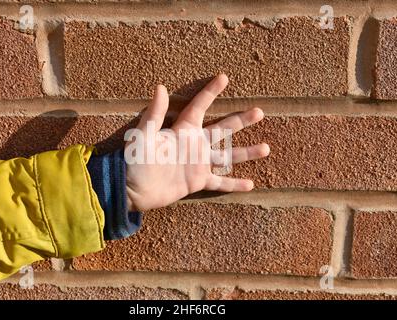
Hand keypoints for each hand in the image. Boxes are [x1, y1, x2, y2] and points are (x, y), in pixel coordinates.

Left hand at [125, 74, 269, 211]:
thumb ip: (155, 114)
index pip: (200, 107)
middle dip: (241, 121)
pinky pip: (220, 183)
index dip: (210, 91)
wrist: (131, 189)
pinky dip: (234, 184)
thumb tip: (161, 87)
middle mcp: (194, 144)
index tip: (224, 77)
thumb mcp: (144, 135)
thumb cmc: (135, 159)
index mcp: (183, 130)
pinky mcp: (197, 181)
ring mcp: (198, 163)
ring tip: (266, 148)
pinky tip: (251, 184)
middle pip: (223, 129)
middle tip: (259, 112)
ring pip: (227, 155)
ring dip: (246, 152)